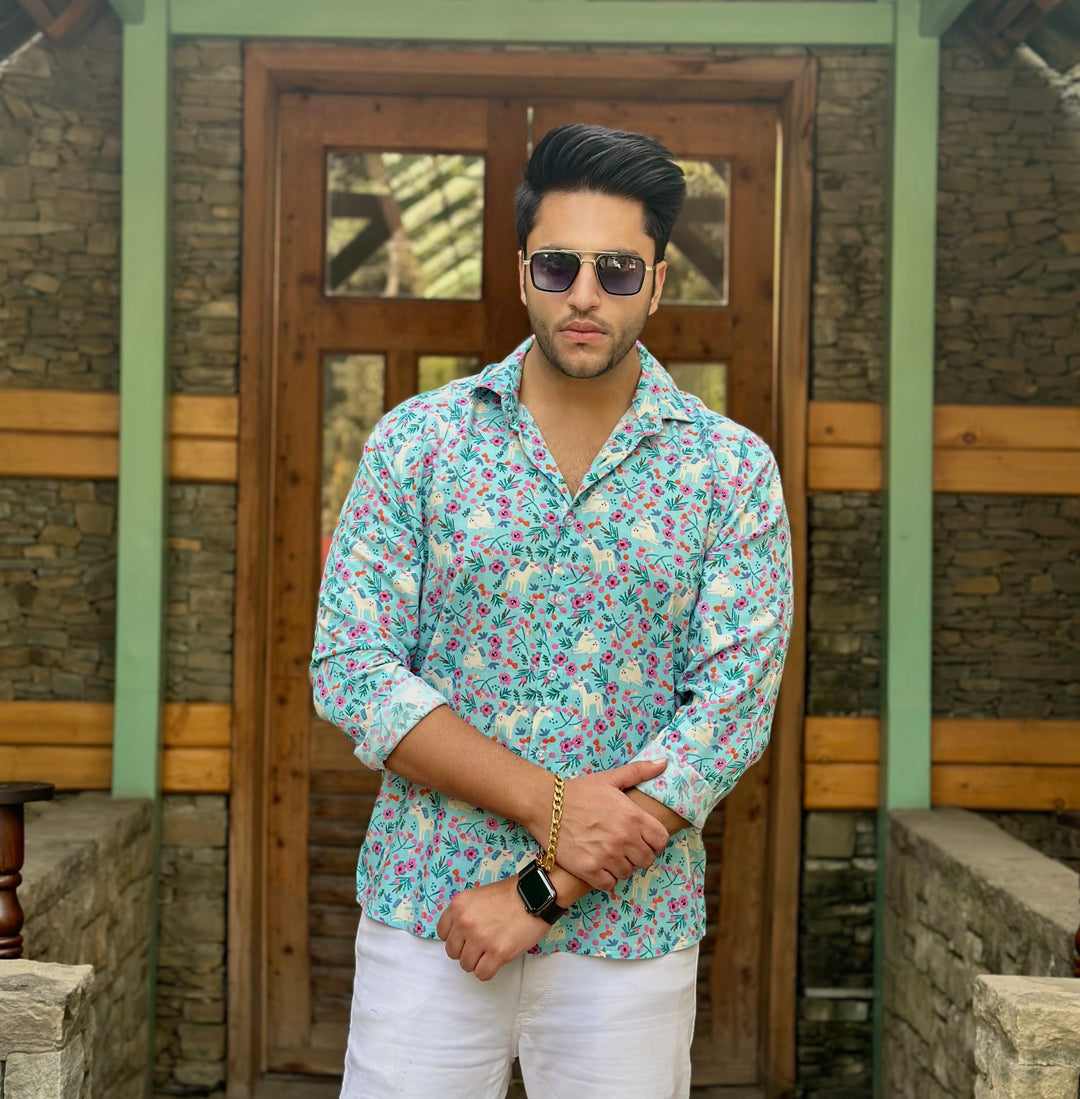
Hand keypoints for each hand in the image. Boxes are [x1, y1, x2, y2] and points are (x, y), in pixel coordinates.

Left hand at [437, 877, 549, 980]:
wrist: (534, 894)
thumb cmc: (510, 894)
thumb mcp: (477, 895)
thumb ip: (464, 913)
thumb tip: (459, 935)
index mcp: (458, 906)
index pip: (442, 933)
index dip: (455, 937)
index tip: (465, 937)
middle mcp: (465, 922)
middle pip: (452, 952)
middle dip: (465, 950)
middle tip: (480, 944)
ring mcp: (480, 938)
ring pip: (466, 965)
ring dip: (477, 961)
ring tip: (490, 951)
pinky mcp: (497, 952)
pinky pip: (482, 974)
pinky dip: (488, 970)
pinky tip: (496, 960)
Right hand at [555, 759, 670, 890]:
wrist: (545, 804)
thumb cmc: (579, 791)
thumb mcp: (610, 778)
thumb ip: (640, 771)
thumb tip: (664, 762)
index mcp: (632, 816)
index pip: (661, 840)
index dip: (654, 840)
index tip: (644, 838)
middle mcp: (623, 838)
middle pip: (647, 859)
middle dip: (638, 854)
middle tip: (625, 846)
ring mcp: (606, 856)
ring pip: (628, 872)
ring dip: (621, 865)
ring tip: (609, 853)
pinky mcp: (589, 870)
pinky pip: (609, 884)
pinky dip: (606, 877)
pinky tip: (598, 863)